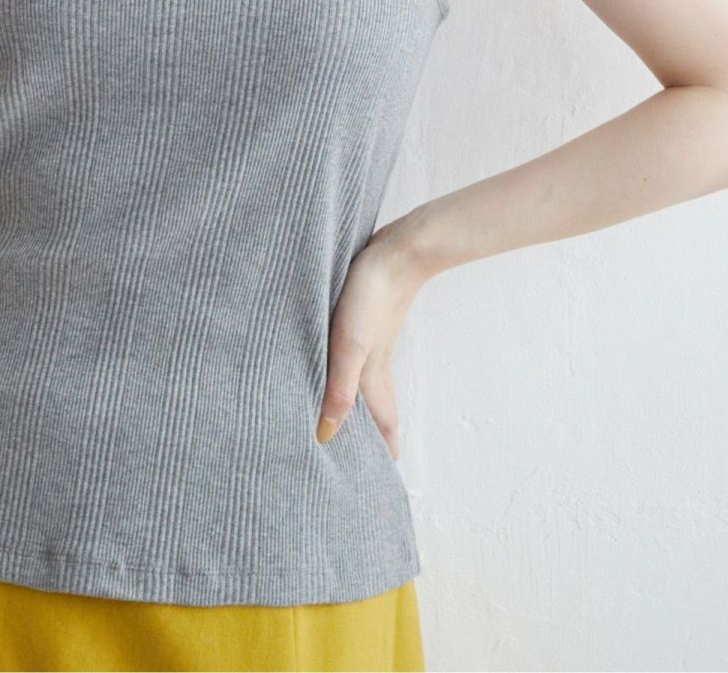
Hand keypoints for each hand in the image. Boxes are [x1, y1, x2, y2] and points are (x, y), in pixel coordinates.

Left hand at [316, 227, 425, 458]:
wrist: (400, 249)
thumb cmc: (373, 296)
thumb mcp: (351, 344)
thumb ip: (340, 387)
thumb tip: (327, 434)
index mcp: (373, 374)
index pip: (383, 423)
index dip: (384, 450)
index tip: (384, 478)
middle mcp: (374, 361)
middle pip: (375, 406)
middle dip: (372, 433)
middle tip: (365, 457)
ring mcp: (371, 338)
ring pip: (365, 380)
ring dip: (359, 401)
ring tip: (349, 416)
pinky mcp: (364, 316)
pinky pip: (355, 352)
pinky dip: (348, 367)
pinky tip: (337, 357)